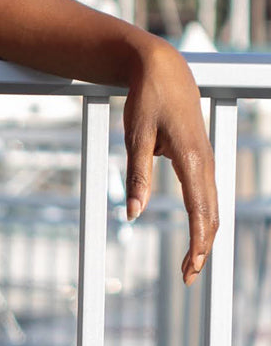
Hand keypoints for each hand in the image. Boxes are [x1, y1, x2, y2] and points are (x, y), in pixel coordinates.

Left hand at [122, 41, 218, 284]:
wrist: (162, 68)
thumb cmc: (147, 99)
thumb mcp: (135, 136)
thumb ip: (137, 175)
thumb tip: (133, 215)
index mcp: (192, 161)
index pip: (200, 214)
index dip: (196, 245)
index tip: (187, 270)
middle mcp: (207, 164)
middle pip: (212, 217)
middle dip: (202, 249)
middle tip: (186, 277)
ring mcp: (207, 160)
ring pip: (213, 208)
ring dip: (205, 236)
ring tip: (189, 262)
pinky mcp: (202, 157)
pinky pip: (208, 194)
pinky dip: (204, 218)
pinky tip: (194, 231)